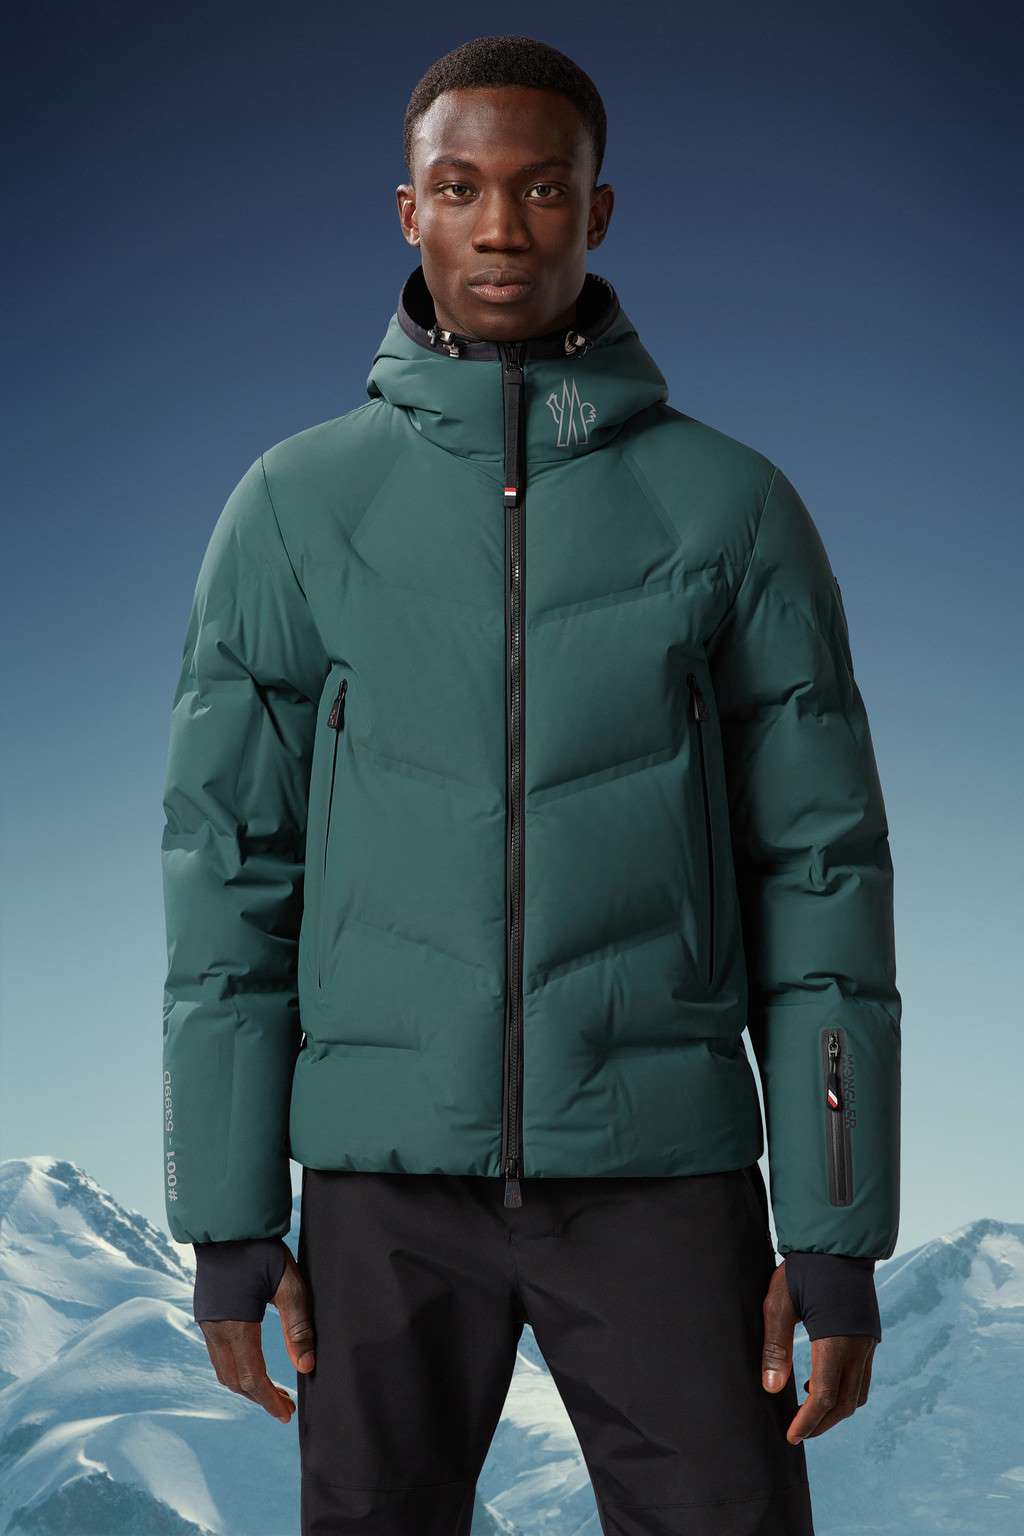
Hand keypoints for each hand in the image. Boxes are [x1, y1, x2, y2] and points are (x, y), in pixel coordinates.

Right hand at [198, 1247, 315, 1422]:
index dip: (269, 1400)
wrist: (228, 1225)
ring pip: (224, 1370)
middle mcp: (215, 1330)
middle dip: (259, 1398)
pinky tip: (254, 1365)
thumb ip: (298, 1326)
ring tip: (272, 1391)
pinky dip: (236, 1368)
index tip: (286, 1415)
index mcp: (236, 1326)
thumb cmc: (263, 1251)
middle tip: (285, 1407)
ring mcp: (207, 1322)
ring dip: (247, 1385)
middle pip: (235, 1380)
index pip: (252, 1378)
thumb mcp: (289, 1285)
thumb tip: (307, 1367)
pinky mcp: (207, 1314)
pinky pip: (218, 1354)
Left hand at [760, 1257, 875, 1441]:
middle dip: (822, 1422)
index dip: (808, 1421)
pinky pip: (862, 1376)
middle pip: (845, 1403)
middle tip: (797, 1430)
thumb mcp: (779, 1304)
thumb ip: (775, 1346)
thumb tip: (771, 1389)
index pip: (825, 1397)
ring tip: (807, 1408)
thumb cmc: (803, 1270)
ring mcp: (867, 1342)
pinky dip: (844, 1389)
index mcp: (836, 1341)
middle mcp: (858, 1347)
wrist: (837, 1242)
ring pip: (858, 1393)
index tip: (791, 1435)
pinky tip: (819, 1380)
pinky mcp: (869, 1335)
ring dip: (835, 1409)